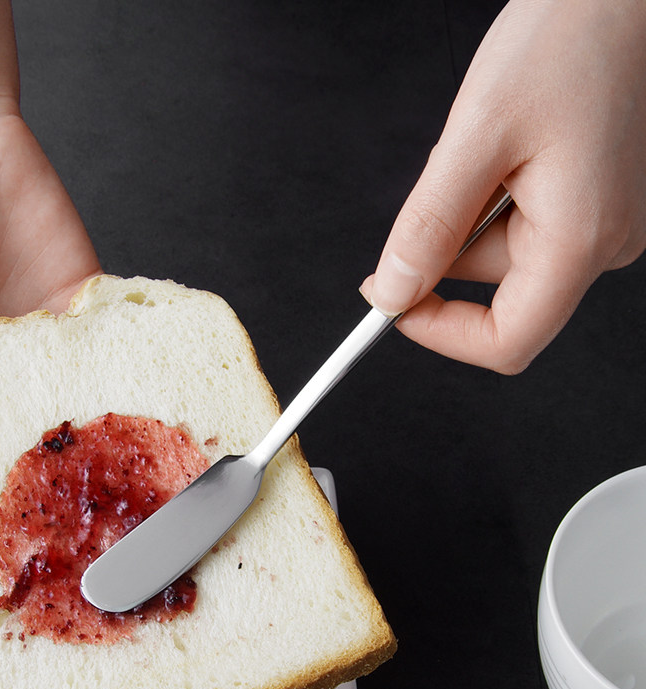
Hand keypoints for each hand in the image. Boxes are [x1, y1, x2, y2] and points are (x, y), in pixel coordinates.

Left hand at [361, 0, 645, 372]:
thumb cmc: (571, 38)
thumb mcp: (478, 137)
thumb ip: (430, 227)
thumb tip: (395, 290)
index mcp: (581, 240)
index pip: (506, 342)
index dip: (440, 334)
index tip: (392, 304)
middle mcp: (603, 243)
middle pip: (497, 292)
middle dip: (448, 245)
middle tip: (443, 178)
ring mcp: (603, 223)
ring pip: (503, 252)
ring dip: (467, 211)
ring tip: (482, 144)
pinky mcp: (594, 202)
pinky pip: (523, 223)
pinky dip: (490, 196)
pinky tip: (501, 145)